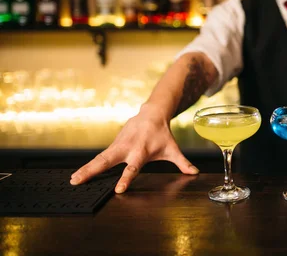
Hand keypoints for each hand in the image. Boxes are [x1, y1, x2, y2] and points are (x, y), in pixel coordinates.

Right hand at [70, 104, 198, 192]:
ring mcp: (117, 146)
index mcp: (141, 151)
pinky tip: (78, 175)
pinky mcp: (112, 145)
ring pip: (99, 158)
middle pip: (108, 161)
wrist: (152, 114)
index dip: (126, 178)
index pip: (133, 167)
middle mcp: (127, 149)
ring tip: (73, 181)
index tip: (118, 189)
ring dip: (86, 169)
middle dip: (93, 171)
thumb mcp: (173, 149)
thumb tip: (194, 172)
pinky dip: (88, 165)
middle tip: (79, 181)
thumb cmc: (162, 134)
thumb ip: (183, 162)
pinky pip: (99, 157)